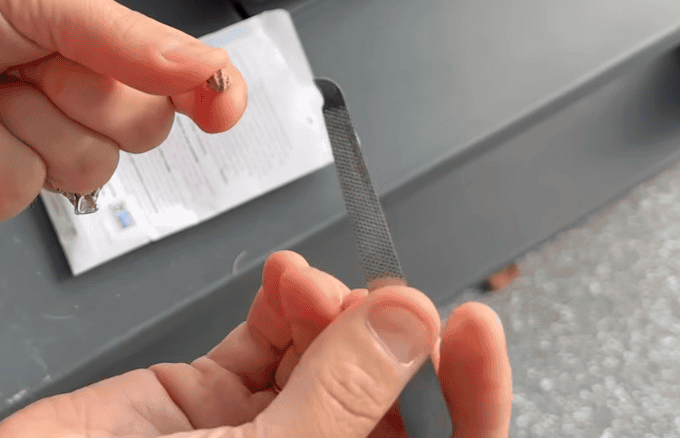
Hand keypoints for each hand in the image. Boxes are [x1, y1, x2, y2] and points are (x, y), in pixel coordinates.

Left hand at [0, 0, 246, 223]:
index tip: (222, 107)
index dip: (206, 95)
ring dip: (26, 121)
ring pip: (86, 167)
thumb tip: (205, 73)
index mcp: (86, 49)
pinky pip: (22, 192)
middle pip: (141, 131)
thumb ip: (121, 38)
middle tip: (29, 64)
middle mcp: (68, 103)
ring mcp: (32, 154)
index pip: (171, 83)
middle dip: (86, 95)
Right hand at [0, 251, 512, 437]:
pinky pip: (266, 340)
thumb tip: (411, 323)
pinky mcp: (206, 401)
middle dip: (383, 337)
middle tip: (373, 297)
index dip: (472, 396)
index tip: (471, 325)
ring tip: (301, 284)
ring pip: (328, 358)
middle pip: (387, 397)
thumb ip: (340, 393)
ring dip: (328, 308)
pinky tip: (280, 280)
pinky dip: (280, 302)